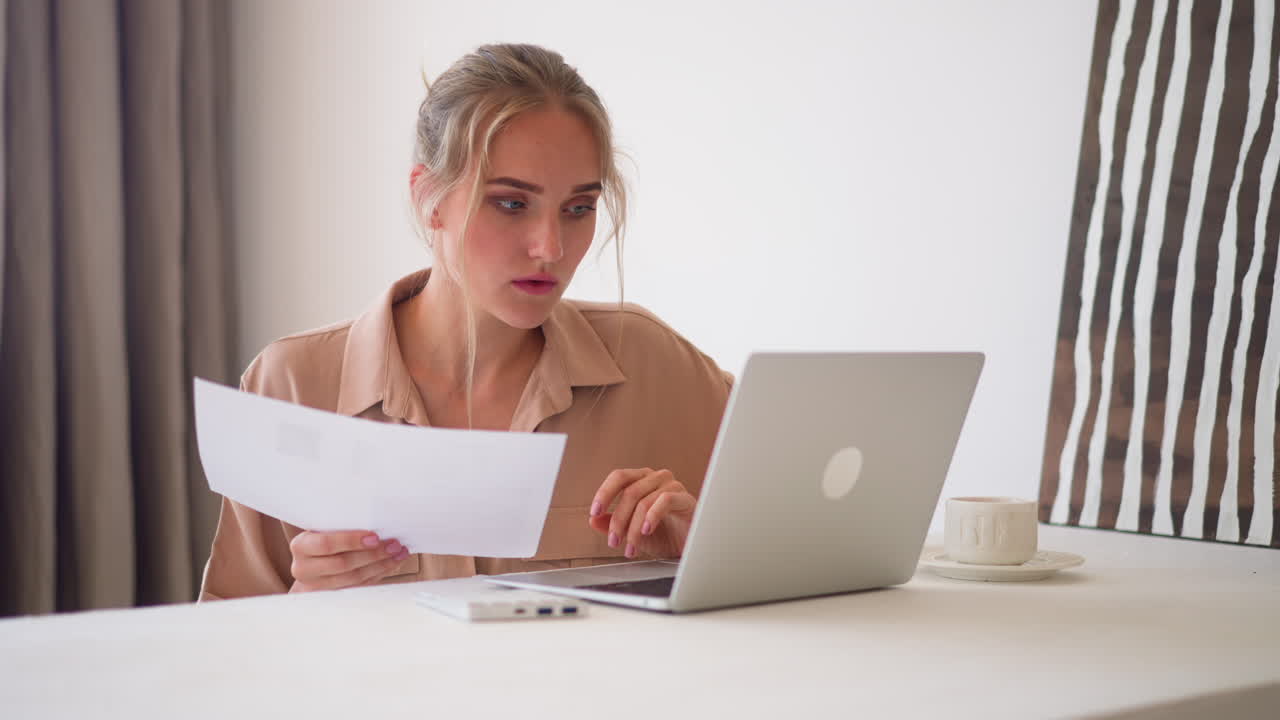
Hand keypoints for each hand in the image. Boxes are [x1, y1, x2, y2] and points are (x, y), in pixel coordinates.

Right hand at [288, 530, 409, 592]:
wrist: (308, 567)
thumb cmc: (320, 541)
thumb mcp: (322, 529)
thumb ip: (340, 525)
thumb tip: (375, 521)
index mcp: (301, 546)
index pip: (326, 544)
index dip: (351, 541)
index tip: (374, 537)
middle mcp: (304, 569)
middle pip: (343, 564)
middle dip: (373, 554)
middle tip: (394, 545)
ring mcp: (317, 587)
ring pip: (354, 578)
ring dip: (381, 565)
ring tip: (398, 553)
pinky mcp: (331, 598)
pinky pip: (359, 587)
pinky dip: (378, 574)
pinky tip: (391, 564)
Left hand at [588, 468, 695, 559]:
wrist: (689, 548)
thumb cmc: (664, 535)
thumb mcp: (632, 532)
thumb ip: (613, 524)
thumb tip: (593, 520)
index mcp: (641, 480)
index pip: (619, 476)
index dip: (604, 492)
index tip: (595, 511)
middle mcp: (656, 478)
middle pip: (629, 491)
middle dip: (618, 520)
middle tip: (613, 542)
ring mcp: (672, 485)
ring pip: (644, 500)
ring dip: (633, 528)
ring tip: (631, 548)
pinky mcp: (685, 498)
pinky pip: (665, 500)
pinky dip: (652, 516)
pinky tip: (646, 531)